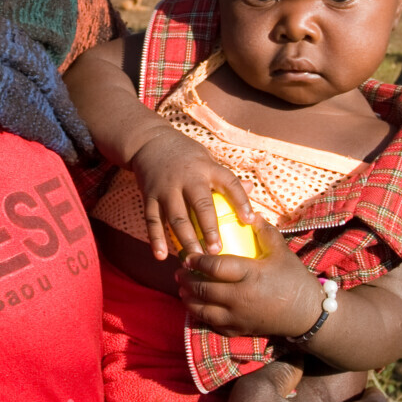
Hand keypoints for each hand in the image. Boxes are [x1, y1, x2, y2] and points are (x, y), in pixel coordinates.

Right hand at [129, 128, 253, 258]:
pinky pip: (153, 220)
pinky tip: (162, 256)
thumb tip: (252, 190)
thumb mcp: (208, 159)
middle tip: (216, 251)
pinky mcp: (150, 196)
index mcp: (207, 168)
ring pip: (177, 217)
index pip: (229, 183)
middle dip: (209, 230)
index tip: (250, 220)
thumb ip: (226, 177)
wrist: (150, 142)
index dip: (241, 201)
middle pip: (201, 205)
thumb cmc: (186, 155)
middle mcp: (187, 178)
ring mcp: (167, 188)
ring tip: (195, 259)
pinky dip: (156, 239)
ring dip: (186, 239)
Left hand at [177, 218, 322, 337]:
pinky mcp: (240, 329)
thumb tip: (251, 213)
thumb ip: (265, 231)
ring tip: (182, 289)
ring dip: (189, 298)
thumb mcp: (281, 251)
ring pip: (203, 309)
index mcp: (250, 274)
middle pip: (204, 288)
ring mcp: (238, 316)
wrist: (307, 313)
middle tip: (179, 271)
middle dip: (187, 280)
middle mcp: (240, 296)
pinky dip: (201, 315)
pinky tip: (196, 306)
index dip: (197, 261)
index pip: (215, 266)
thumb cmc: (293, 279)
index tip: (187, 255)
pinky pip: (213, 324)